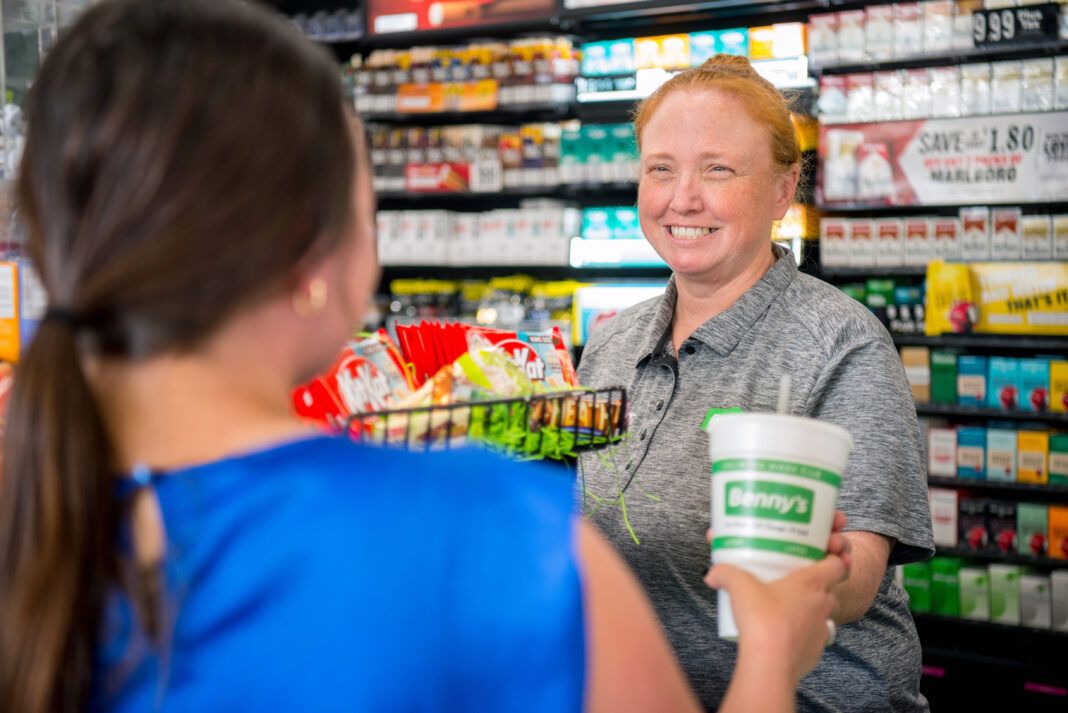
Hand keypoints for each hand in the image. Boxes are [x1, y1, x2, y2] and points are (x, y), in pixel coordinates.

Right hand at [704, 511, 851, 683]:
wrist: (770, 663)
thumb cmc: (762, 619)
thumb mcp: (739, 587)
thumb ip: (725, 573)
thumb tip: (712, 573)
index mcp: (812, 582)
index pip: (838, 563)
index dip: (834, 557)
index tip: (822, 555)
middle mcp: (822, 604)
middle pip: (830, 588)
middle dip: (817, 584)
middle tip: (795, 579)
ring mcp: (821, 629)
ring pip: (822, 613)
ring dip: (810, 608)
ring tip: (787, 606)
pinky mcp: (815, 651)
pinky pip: (812, 637)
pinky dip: (802, 632)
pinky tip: (784, 631)